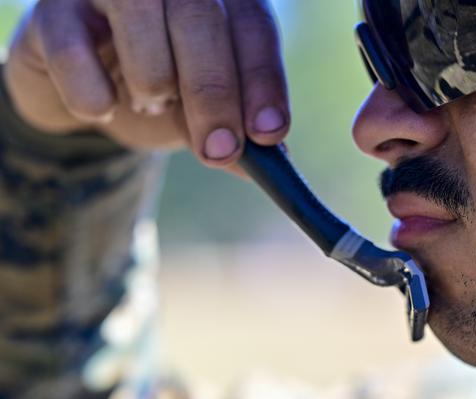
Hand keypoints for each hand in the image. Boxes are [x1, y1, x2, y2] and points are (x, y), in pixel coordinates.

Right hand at [3, 0, 289, 167]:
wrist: (83, 88)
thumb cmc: (159, 90)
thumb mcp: (204, 113)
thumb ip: (239, 132)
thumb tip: (277, 160)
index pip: (253, 25)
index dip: (264, 80)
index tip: (270, 134)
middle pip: (200, 15)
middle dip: (214, 92)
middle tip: (219, 150)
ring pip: (138, 10)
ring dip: (153, 77)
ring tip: (152, 104)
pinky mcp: (52, 9)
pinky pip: (70, 47)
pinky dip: (91, 91)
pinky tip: (102, 109)